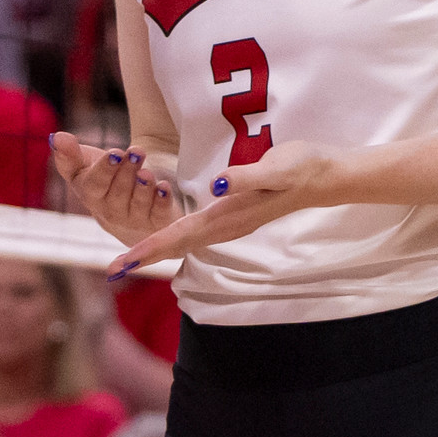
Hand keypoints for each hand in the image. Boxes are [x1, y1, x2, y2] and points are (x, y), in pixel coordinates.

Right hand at [50, 132, 181, 247]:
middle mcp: (111, 212)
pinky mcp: (157, 223)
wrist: (132, 204)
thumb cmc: (106, 179)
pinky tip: (165, 187)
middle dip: (127, 172)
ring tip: (147, 173)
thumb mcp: (86, 164)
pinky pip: (159, 215)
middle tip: (136, 153)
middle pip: (118, 194)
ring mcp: (134, 220)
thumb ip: (69, 154)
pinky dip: (162, 201)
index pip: (94, 185)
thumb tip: (56, 138)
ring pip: (138, 206)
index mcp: (91, 195)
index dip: (105, 170)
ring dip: (143, 188)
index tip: (116, 153)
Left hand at [104, 141, 342, 278]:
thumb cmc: (301, 168)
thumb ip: (247, 177)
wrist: (326, 177)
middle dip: (144, 256)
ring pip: (185, 241)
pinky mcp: (233, 214)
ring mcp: (231, 223)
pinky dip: (172, 239)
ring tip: (126, 261)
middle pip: (178, 244)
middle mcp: (227, 225)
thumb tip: (217, 186)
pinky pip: (195, 232)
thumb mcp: (277, 167)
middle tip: (111, 270)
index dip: (152, 247)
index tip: (124, 261)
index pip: (183, 233)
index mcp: (232, 215)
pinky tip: (160, 241)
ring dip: (155, 250)